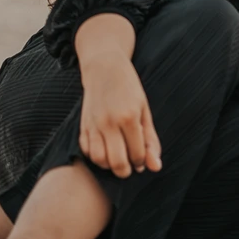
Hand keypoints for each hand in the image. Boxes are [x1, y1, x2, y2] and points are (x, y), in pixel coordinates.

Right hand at [74, 15, 161, 178]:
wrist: (105, 68)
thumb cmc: (129, 88)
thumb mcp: (145, 111)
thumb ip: (151, 140)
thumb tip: (155, 166)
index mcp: (129, 117)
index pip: (136, 154)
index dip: (141, 161)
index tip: (141, 158)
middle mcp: (109, 123)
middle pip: (117, 163)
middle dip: (126, 170)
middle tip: (130, 165)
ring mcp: (94, 124)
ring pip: (99, 160)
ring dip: (109, 165)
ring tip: (117, 158)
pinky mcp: (83, 125)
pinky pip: (86, 151)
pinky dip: (95, 156)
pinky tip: (104, 149)